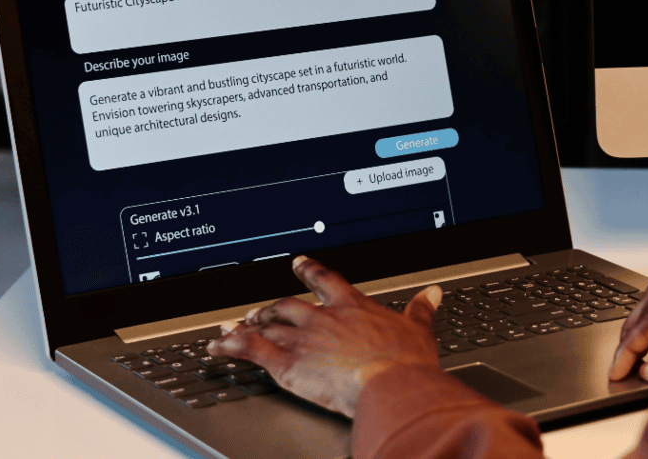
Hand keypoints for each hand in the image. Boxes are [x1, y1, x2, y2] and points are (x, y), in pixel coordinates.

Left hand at [207, 255, 442, 417]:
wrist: (391, 383)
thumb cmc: (405, 362)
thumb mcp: (418, 330)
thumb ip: (420, 310)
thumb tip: (432, 294)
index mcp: (353, 307)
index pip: (325, 281)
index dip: (309, 271)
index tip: (298, 264)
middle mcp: (323, 318)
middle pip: (288, 305)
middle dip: (272, 307)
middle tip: (260, 308)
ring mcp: (302, 338)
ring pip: (266, 325)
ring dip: (248, 325)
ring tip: (233, 326)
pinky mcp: (286, 362)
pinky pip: (250, 349)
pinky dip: (230, 347)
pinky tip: (216, 347)